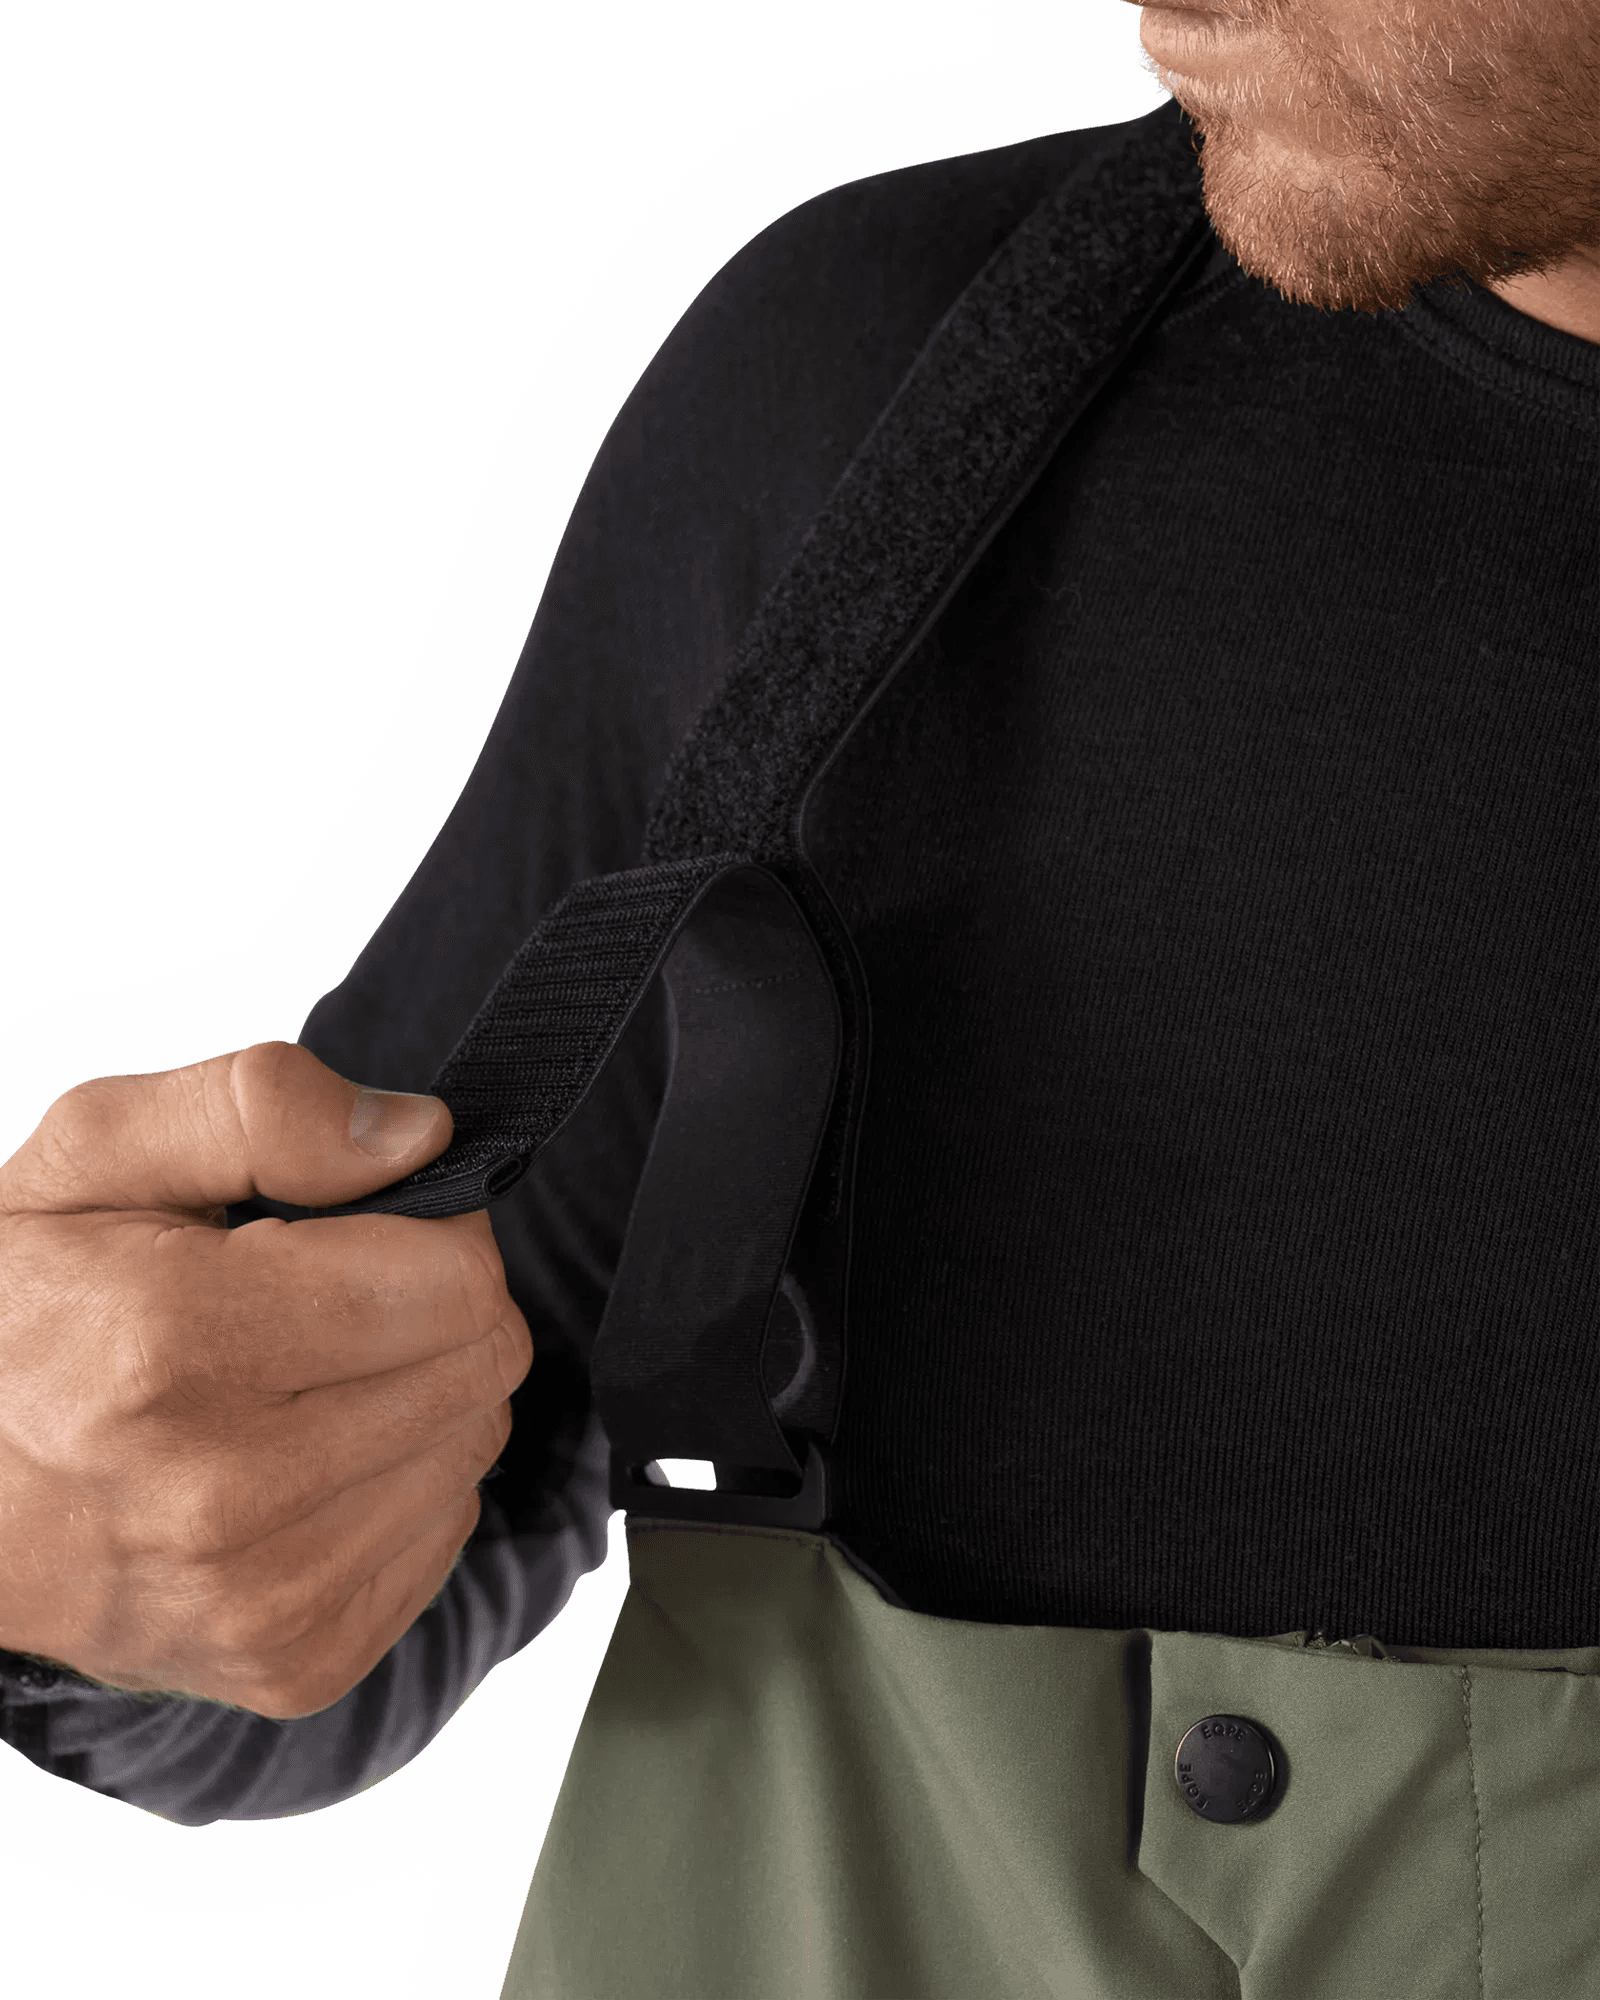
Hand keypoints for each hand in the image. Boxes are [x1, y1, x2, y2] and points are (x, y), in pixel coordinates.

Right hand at [0, 1040, 532, 1718]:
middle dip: (435, 1304)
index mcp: (167, 1344)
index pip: (453, 1280)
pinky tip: (309, 1456)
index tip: (365, 1226)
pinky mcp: (296, 1663)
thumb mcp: (93, 1155)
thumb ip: (258, 1106)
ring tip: (309, 1376)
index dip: (430, 1228)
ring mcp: (261, 1598)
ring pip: (474, 1445)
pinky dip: (402, 1480)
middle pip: (482, 1361)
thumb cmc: (24, 1312)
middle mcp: (220, 1494)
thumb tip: (423, 1138)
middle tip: (338, 1296)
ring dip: (422, 1392)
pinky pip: (447, 1531)